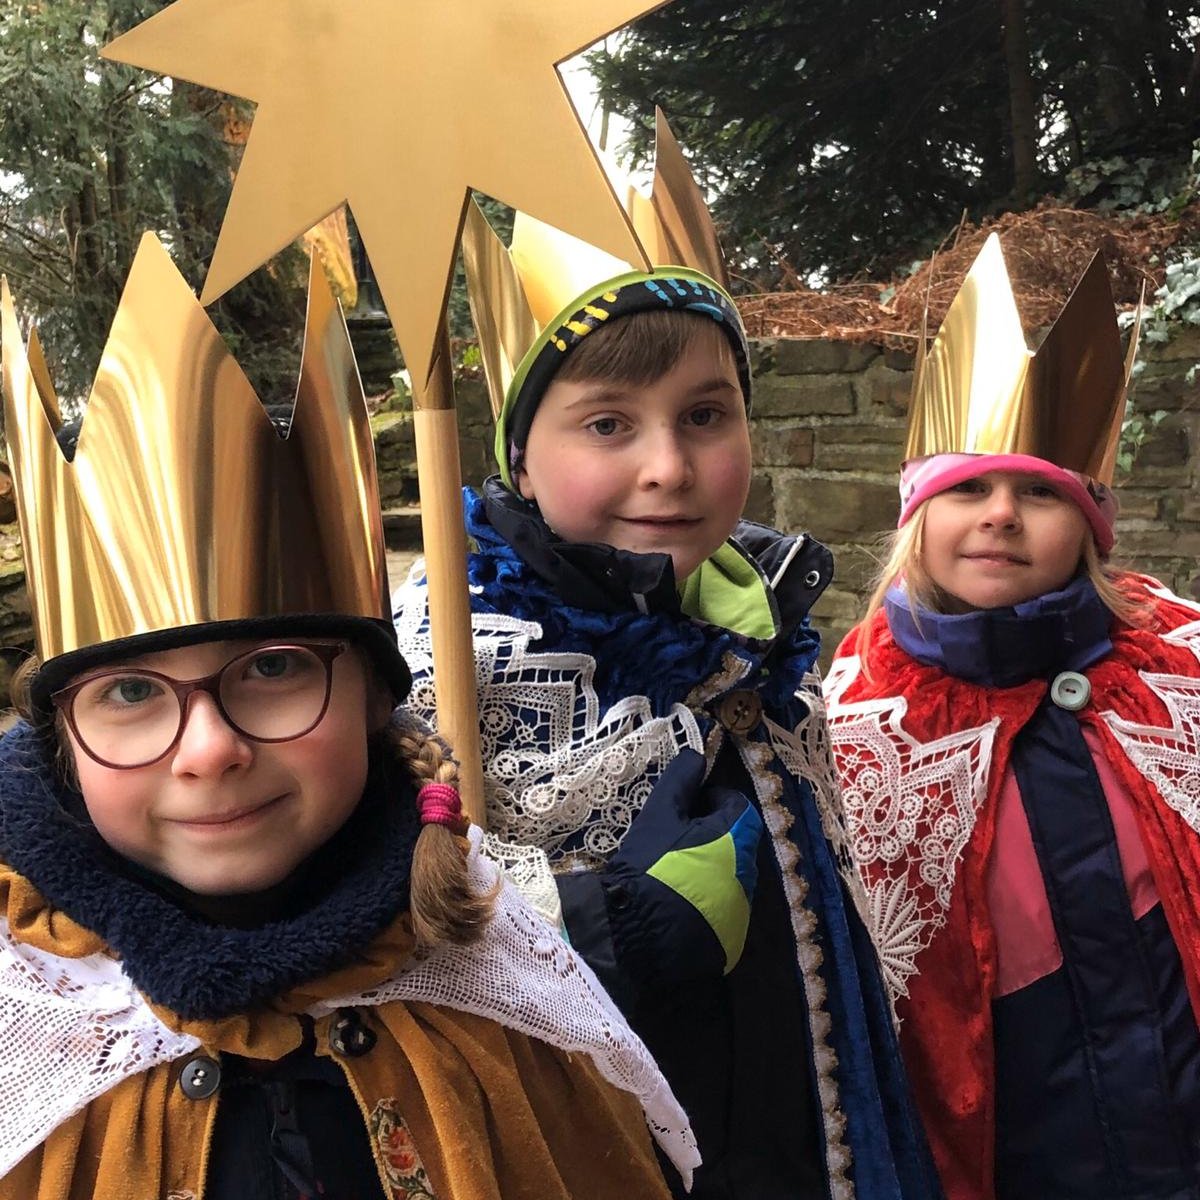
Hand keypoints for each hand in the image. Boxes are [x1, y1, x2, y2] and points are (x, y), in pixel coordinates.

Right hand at [605, 749, 763, 986]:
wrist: (638, 934)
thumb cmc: (649, 865)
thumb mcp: (659, 815)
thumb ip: (680, 780)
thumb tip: (696, 756)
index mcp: (737, 838)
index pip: (737, 805)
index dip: (711, 800)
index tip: (685, 808)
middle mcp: (748, 873)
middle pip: (736, 841)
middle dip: (711, 835)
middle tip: (674, 840)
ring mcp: (742, 910)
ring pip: (730, 876)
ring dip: (710, 868)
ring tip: (673, 873)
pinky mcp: (731, 938)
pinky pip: (723, 909)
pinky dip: (706, 901)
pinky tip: (676, 904)